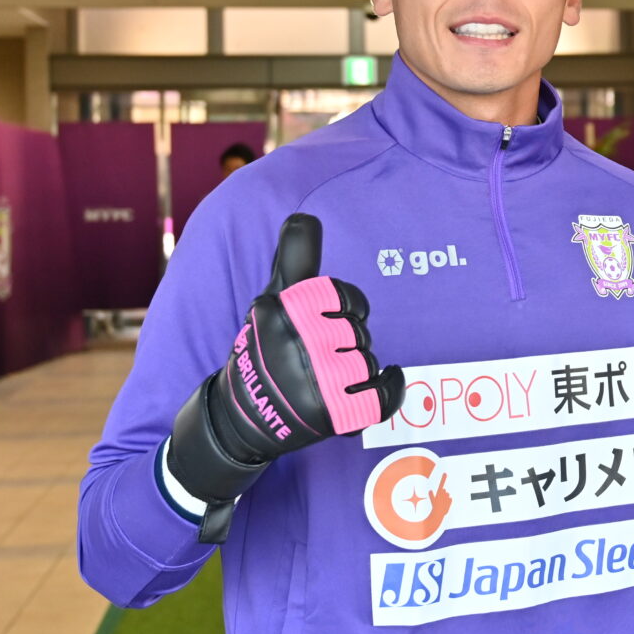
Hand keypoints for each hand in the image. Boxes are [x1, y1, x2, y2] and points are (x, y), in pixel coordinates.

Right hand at [166, 213, 404, 540]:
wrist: (242, 417)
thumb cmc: (265, 349)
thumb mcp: (273, 299)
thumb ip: (294, 259)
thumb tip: (303, 216)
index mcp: (282, 309)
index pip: (341, 296)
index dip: (347, 306)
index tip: (338, 315)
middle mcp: (296, 342)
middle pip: (357, 331)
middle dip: (348, 340)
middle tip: (324, 353)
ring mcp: (312, 380)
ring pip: (368, 361)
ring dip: (359, 368)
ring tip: (333, 375)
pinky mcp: (328, 414)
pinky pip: (381, 397)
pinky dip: (391, 387)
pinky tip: (389, 378)